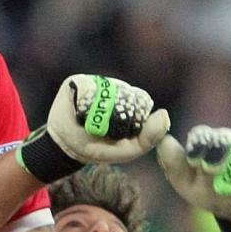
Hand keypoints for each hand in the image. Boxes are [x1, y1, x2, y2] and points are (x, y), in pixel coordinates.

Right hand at [27, 76, 170, 174]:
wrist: (66, 147)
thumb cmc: (98, 147)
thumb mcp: (127, 149)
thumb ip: (149, 138)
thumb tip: (164, 114)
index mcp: (128, 101)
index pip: (139, 100)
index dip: (132, 117)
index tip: (120, 132)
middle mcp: (113, 88)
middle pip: (123, 93)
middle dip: (115, 115)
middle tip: (103, 130)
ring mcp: (95, 83)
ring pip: (106, 88)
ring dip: (99, 109)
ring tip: (91, 123)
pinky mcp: (76, 81)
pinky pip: (86, 86)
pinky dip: (84, 102)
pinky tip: (80, 114)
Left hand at [155, 126, 230, 221]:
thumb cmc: (206, 192)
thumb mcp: (184, 182)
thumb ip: (172, 163)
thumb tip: (164, 141)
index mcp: (204, 140)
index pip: (199, 136)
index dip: (196, 149)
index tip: (194, 164)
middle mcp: (225, 137)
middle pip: (220, 137)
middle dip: (214, 154)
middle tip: (212, 171)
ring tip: (227, 183)